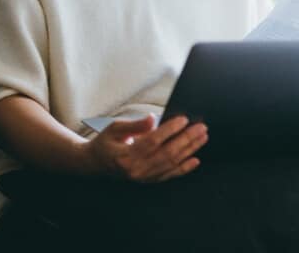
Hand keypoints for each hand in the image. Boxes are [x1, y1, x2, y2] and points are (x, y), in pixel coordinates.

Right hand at [85, 114, 207, 182]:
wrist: (96, 164)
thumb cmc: (106, 143)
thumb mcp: (114, 128)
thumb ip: (135, 125)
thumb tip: (152, 119)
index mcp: (125, 155)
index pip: (153, 141)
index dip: (170, 129)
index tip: (183, 119)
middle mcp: (136, 169)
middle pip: (167, 153)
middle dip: (186, 139)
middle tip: (201, 127)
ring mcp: (144, 177)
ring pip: (171, 164)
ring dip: (189, 150)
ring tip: (202, 137)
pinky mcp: (149, 180)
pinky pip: (170, 175)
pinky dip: (184, 168)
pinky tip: (195, 160)